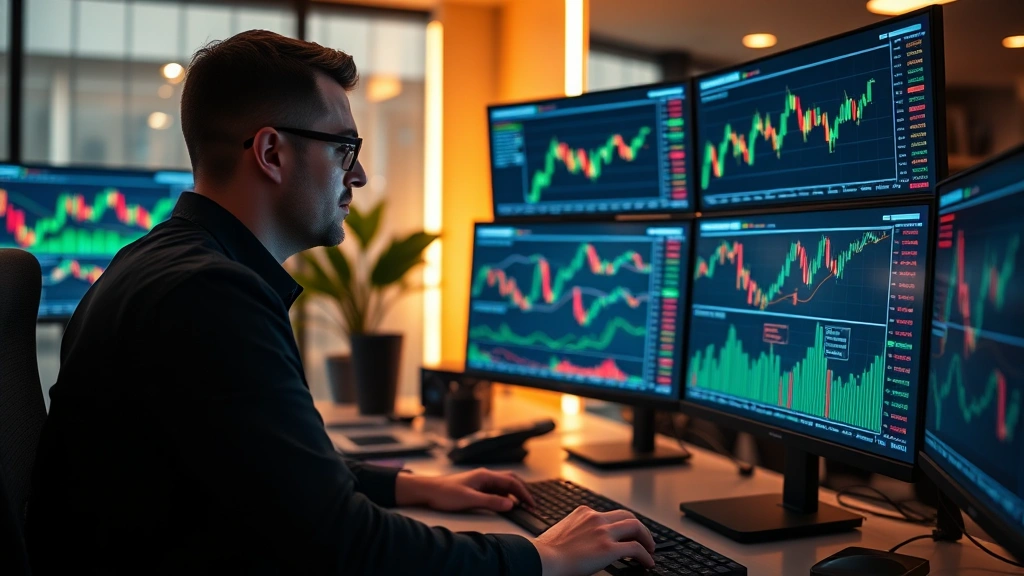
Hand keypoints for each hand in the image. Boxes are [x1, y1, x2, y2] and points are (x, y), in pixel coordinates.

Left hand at [394, 468, 535, 511]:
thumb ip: (491, 502)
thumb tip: (511, 504)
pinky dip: (504, 496)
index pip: (512, 482)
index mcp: (485, 475)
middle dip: (523, 491)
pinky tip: (504, 504)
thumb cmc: (445, 493)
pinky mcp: (476, 487)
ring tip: (522, 505)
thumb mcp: (469, 499)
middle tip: (531, 504)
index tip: (531, 505)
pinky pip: (495, 490)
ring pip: (503, 485)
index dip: (524, 494)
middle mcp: (485, 476)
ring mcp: (480, 481)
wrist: (427, 490)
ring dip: (514, 494)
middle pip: (511, 480)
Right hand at [533, 506, 655, 575]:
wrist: (542, 559)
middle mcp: (595, 518)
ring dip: (646, 538)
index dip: (620, 524)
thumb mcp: (562, 532)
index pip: (609, 514)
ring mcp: (603, 532)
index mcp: (583, 513)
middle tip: (643, 539)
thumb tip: (581, 543)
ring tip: (650, 550)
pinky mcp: (608, 548)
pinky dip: (645, 555)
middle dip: (638, 528)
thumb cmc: (546, 552)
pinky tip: (647, 563)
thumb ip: (576, 531)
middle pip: (627, 516)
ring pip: (636, 527)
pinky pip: (636, 548)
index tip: (625, 533)